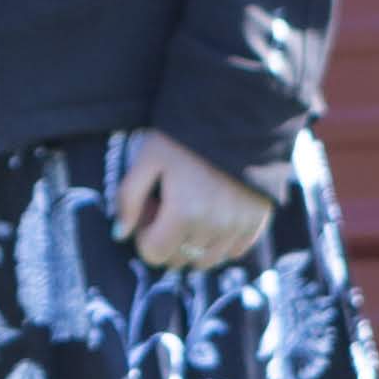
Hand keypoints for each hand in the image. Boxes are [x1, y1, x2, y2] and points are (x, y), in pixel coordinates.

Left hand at [116, 129, 272, 272]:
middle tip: (168, 206)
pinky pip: (235, 251)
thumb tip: (121, 235)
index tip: (151, 209)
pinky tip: (213, 217)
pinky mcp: (258, 221)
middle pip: (179, 258)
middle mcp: (214, 227)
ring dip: (192, 244)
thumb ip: (128, 199)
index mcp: (184, 214)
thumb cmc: (185, 137)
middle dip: (166, 238)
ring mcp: (239, 226)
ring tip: (191, 211)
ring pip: (207, 260)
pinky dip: (220, 243)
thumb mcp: (147, 159)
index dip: (145, 235)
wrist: (237, 117)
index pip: (154, 254)